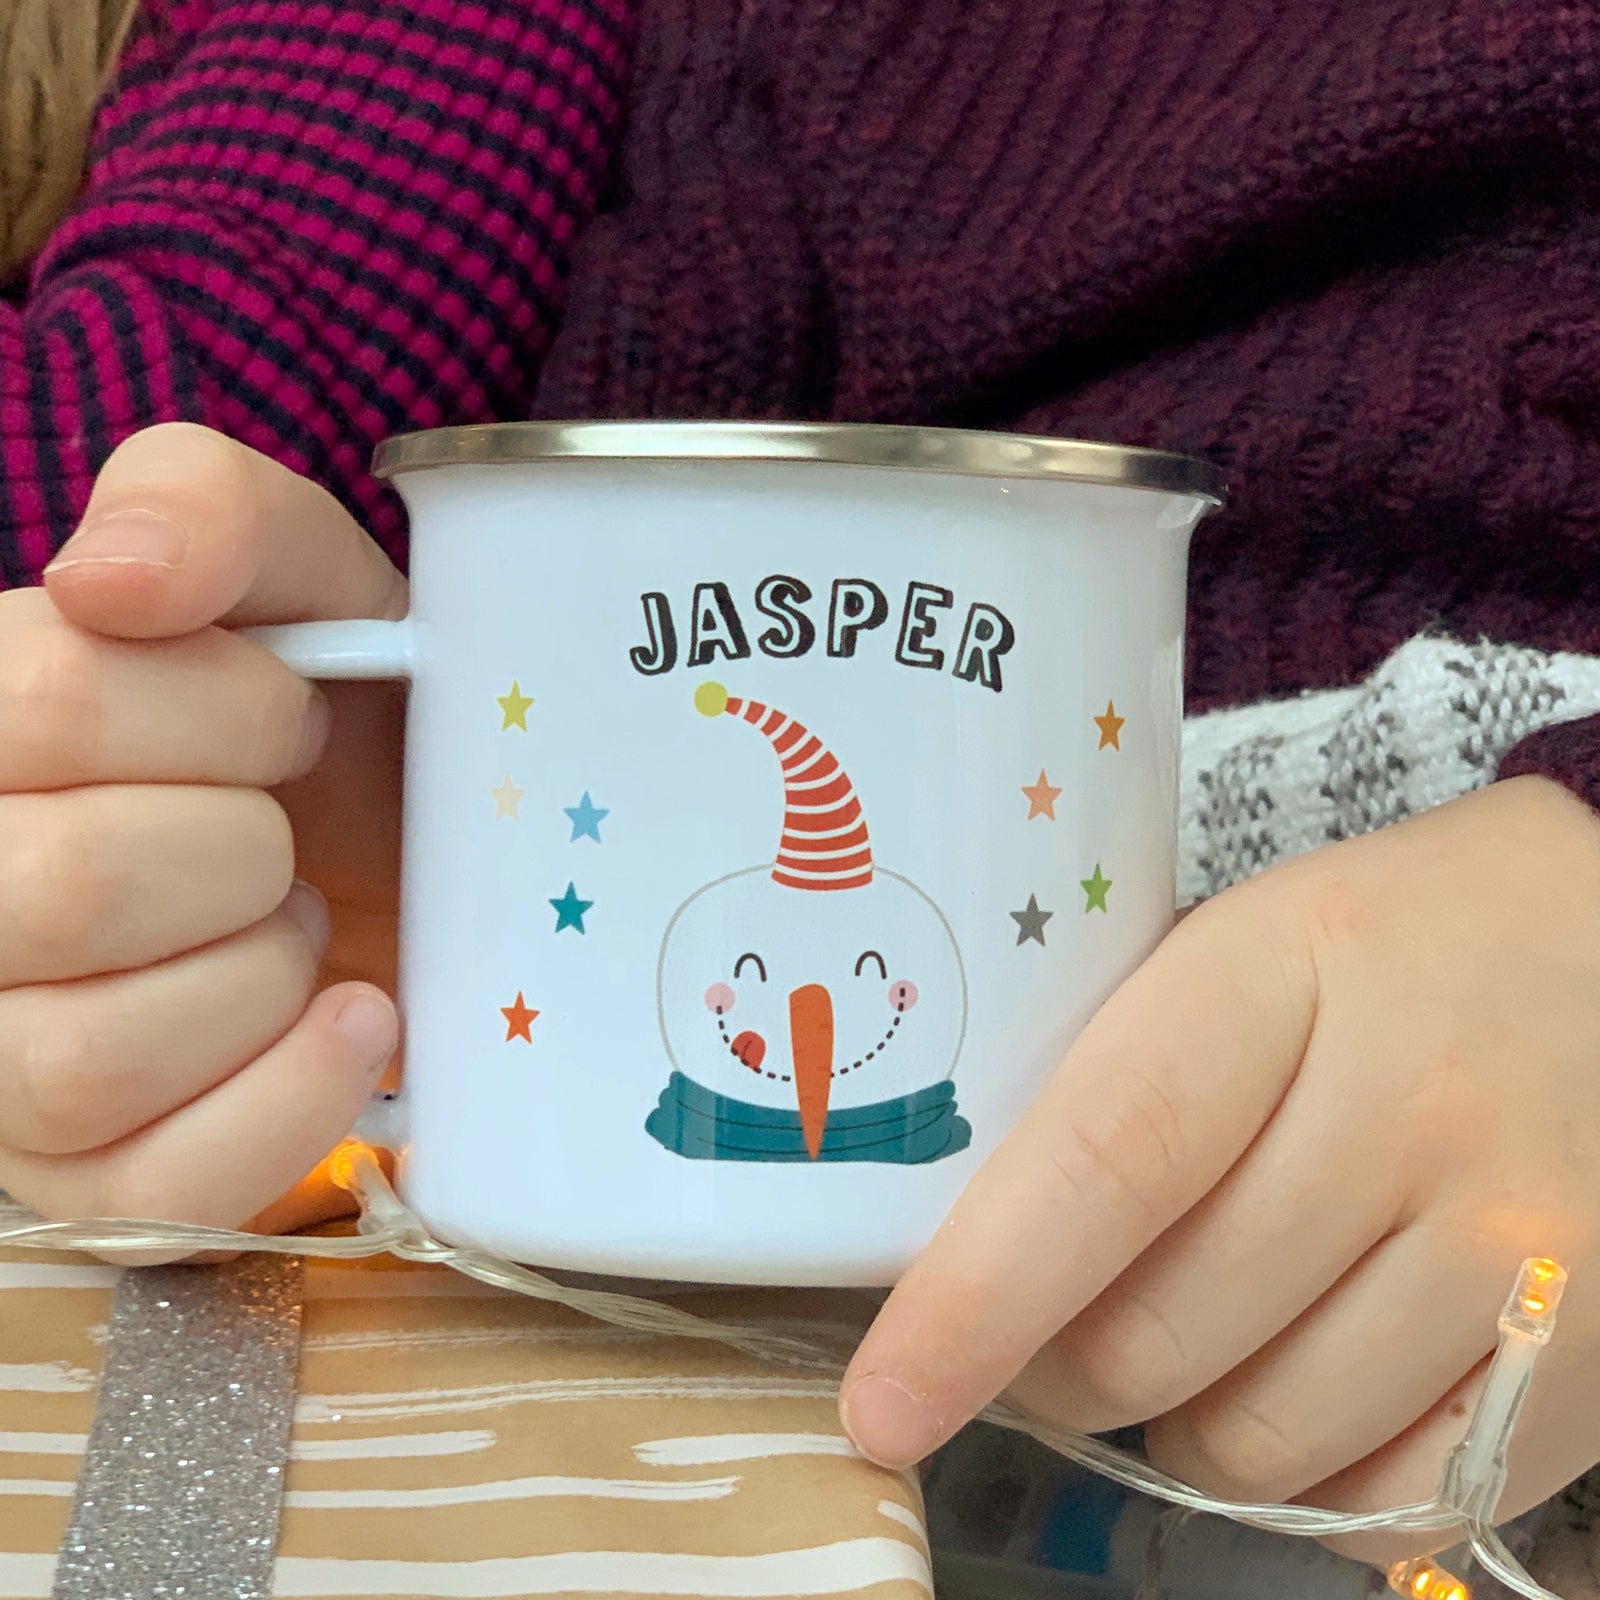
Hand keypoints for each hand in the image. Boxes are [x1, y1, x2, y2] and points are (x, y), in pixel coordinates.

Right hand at [0, 423, 404, 1233]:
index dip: (227, 708)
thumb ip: (206, 509)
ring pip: (90, 1053)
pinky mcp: (86, 1185)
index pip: (50, 702)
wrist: (402, 847)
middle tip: (287, 832)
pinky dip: (290, 1102)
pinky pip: (160, 1187)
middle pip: (72, 888)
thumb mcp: (300, 572)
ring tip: (295, 926)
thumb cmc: (335, 713)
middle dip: (247, 847)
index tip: (288, 720)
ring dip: (260, 972)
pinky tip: (354, 1017)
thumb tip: (110, 582)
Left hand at [842, 776, 1599, 1562]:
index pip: (1102, 1161)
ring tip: (1184, 1346)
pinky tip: (1298, 1390)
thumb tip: (972, 1246)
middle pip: (1161, 1331)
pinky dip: (1307, 1485)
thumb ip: (1123, 1072)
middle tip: (1038, 1339)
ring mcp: (1522, 1244)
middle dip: (1052, 1372)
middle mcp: (1411, 1111)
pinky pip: (1393, 1503)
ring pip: (1263, 1443)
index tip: (882, 1399)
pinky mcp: (1598, 1353)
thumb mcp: (1245, 942)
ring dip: (1176, 1429)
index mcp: (1282, 971)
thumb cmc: (1395, 939)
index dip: (973, 1301)